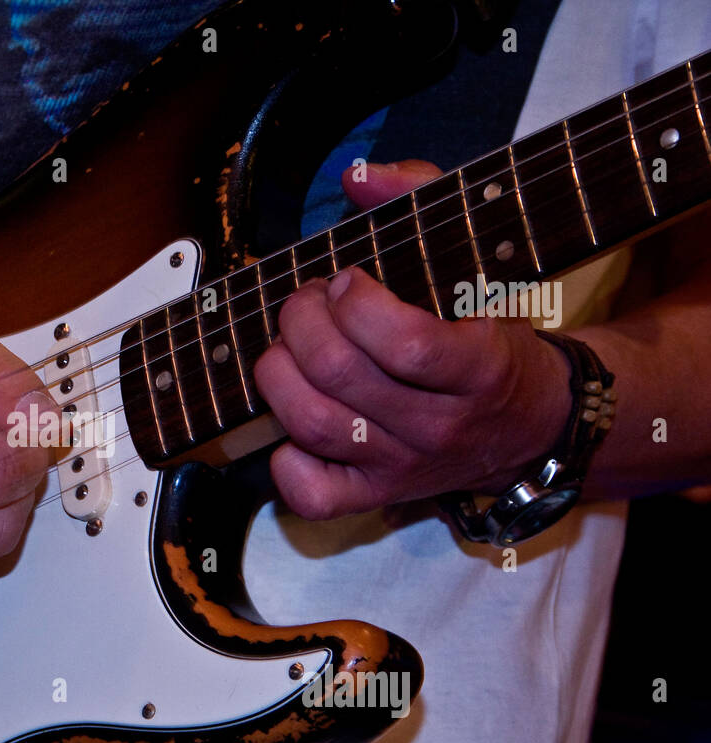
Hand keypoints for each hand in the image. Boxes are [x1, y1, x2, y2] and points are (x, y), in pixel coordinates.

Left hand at [253, 161, 572, 519]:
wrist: (533, 425)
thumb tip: (358, 176)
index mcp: (478, 367)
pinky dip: (285, 460)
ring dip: (279, 374)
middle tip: (306, 304)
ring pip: (313, 425)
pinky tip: (292, 422)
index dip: (356, 303)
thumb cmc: (492, 335)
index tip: (346, 281)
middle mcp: (439, 425)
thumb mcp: (478, 260)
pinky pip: (313, 494)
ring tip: (288, 347)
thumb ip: (423, 201)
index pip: (405, 343)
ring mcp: (403, 465)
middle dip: (301, 323)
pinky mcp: (375, 496)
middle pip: (339, 376)